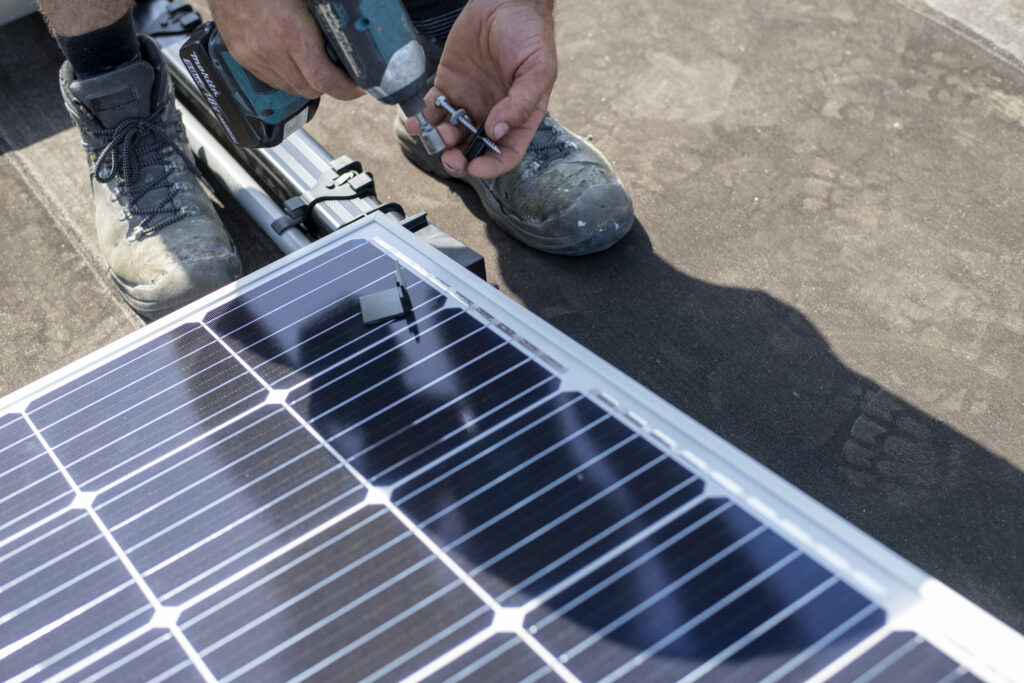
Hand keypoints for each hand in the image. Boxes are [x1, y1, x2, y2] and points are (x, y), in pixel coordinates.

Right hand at [208, 0, 362, 100]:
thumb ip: (326, 19)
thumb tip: (350, 30)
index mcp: (289, 31)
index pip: (323, 79)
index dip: (346, 89)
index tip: (358, 87)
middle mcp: (269, 49)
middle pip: (309, 88)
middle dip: (329, 85)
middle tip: (341, 73)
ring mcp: (252, 56)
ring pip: (290, 88)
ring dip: (307, 82)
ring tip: (316, 65)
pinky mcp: (241, 57)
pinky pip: (271, 80)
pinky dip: (287, 77)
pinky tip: (293, 62)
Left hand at [407, 0, 557, 178]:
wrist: (504, 1)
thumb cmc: (529, 35)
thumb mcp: (538, 70)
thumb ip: (521, 103)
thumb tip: (497, 131)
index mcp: (518, 117)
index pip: (506, 153)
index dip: (492, 166)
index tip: (476, 168)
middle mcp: (492, 115)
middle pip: (475, 150)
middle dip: (461, 160)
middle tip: (451, 157)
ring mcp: (469, 102)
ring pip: (452, 134)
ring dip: (441, 141)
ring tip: (436, 134)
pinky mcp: (448, 86)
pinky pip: (433, 109)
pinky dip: (424, 120)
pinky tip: (418, 122)